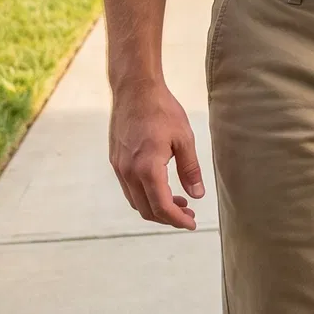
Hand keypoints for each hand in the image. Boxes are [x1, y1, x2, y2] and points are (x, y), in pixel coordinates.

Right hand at [109, 79, 203, 228]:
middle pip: (147, 210)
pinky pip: (129, 189)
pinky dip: (145, 196)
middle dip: (168, 217)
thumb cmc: (162, 110)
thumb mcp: (184, 138)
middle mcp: (129, 173)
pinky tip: (161, 188)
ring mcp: (119, 168)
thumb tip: (197, 194)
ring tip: (179, 203)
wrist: (135, 89)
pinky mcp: (115, 161)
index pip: (162, 207)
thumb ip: (190, 169)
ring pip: (136, 201)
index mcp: (147, 168)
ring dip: (156, 208)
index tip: (191, 224)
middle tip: (189, 214)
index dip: (178, 220)